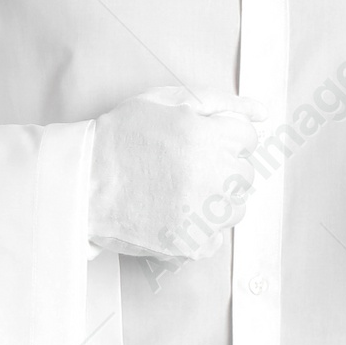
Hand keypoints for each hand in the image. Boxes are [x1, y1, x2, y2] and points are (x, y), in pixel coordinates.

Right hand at [89, 86, 268, 264]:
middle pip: (245, 173)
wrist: (83, 182)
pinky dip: (201, 229)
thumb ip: (220, 102)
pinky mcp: (190, 244)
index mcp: (207, 138)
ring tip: (181, 190)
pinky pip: (216, 238)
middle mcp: (210, 177)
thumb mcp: (167, 100)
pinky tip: (175, 213)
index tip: (200, 142)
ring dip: (216, 199)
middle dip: (222, 166)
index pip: (248, 138)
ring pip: (235, 208)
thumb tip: (262, 112)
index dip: (222, 137)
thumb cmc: (122, 137)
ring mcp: (202, 215)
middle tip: (186, 166)